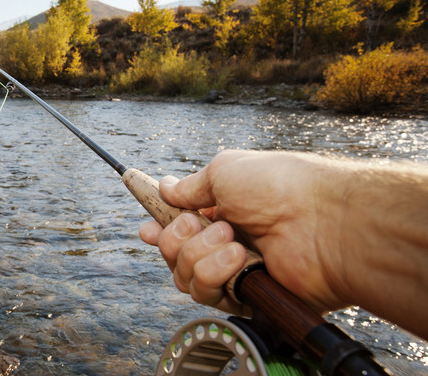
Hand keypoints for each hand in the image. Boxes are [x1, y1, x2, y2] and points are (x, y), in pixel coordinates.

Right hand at [138, 150, 349, 314]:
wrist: (322, 222)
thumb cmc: (279, 187)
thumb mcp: (224, 171)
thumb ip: (189, 186)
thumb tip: (165, 186)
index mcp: (221, 210)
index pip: (177, 226)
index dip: (158, 228)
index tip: (145, 227)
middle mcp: (224, 242)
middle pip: (172, 254)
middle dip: (176, 238)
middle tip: (202, 224)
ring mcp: (233, 271)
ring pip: (183, 276)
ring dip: (199, 255)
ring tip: (232, 240)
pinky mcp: (243, 297)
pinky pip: (206, 293)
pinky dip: (216, 273)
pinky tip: (240, 259)